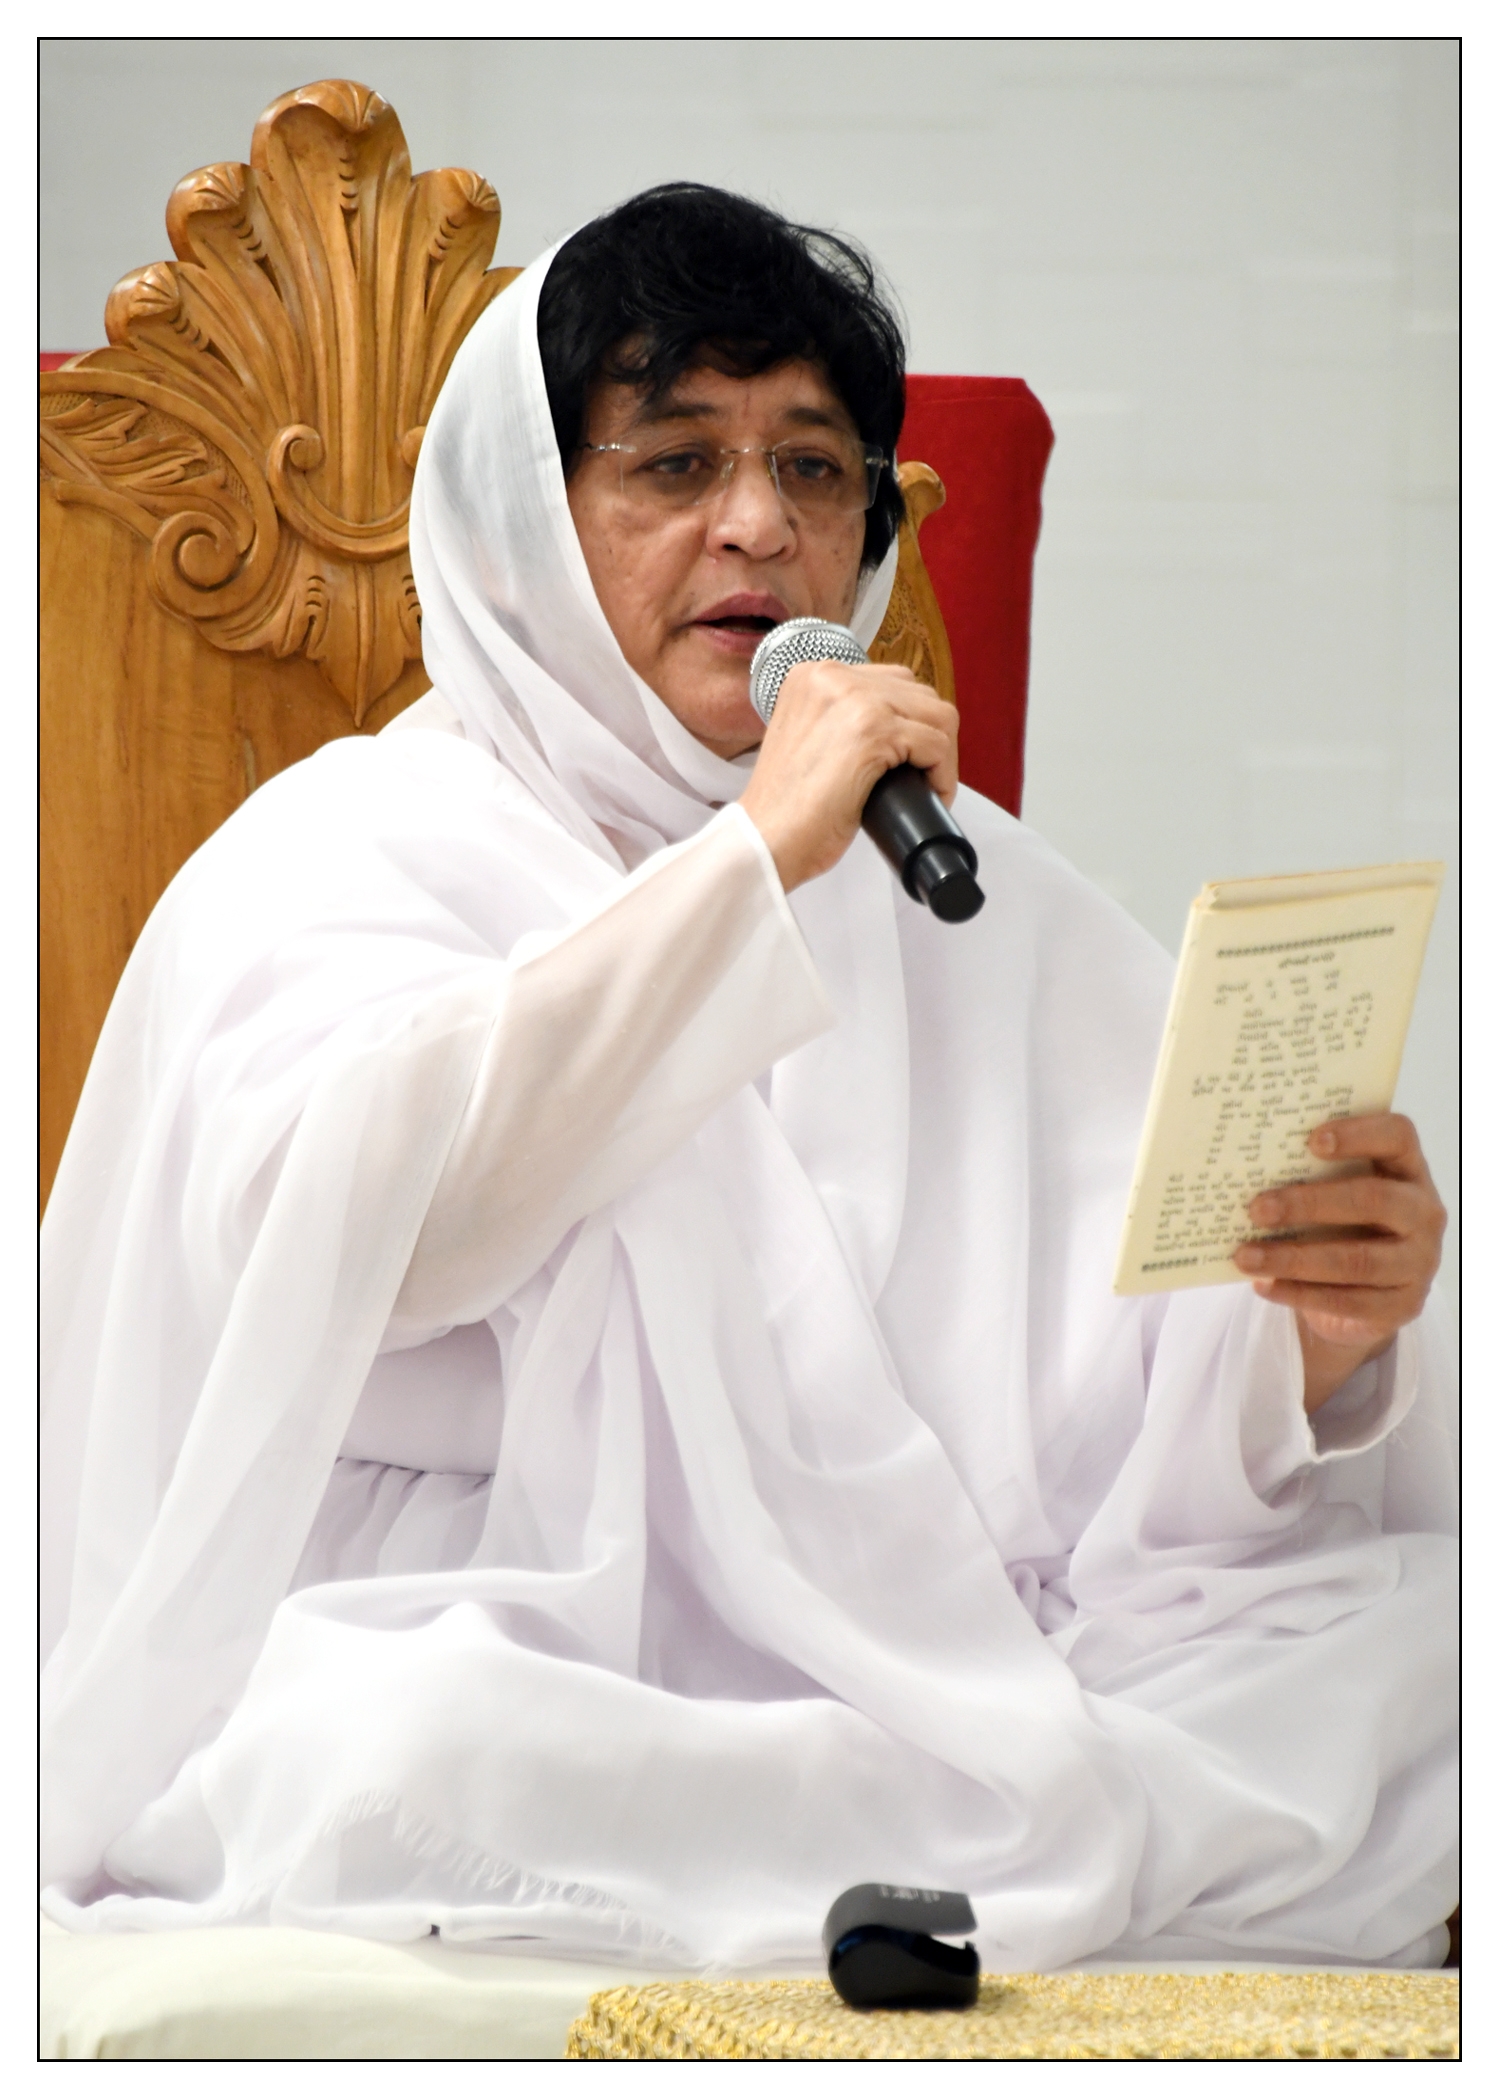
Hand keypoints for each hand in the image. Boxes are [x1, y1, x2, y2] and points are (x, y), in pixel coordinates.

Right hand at [738, 660, 958, 891]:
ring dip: (942, 756)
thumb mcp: (810, 738)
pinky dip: (944, 775)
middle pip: (921, 694)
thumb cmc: (786, 807)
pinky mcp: (874, 730)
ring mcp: (854, 699)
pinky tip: (930, 795)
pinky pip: (937, 744)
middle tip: (922, 777)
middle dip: (931, 738)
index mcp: (813, 674)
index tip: (909, 758)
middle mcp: (833, 675)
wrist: (766, 839)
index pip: (893, 682)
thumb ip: (841, 719)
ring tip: (927, 787)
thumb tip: (898, 728)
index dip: (911, 723)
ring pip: (937, 716)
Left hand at [1232, 1114, 1445, 1411]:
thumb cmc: (1341, 1227)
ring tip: (1246, 1256)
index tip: (1311, 1140)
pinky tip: (1263, 1285)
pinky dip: (1299, 1293)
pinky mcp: (1403, 1306)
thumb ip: (1308, 1176)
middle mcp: (1423, 1213)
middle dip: (1309, 1203)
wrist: (1367, 1299)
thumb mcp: (1333, 1195)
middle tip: (1256, 1208)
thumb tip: (1243, 1172)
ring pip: (1357, 1260)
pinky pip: (1348, 1301)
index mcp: (1407, 1170)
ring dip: (1294, 1258)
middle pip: (1374, 1199)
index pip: (1397, 1136)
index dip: (1359, 1134)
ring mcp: (1419, 1262)